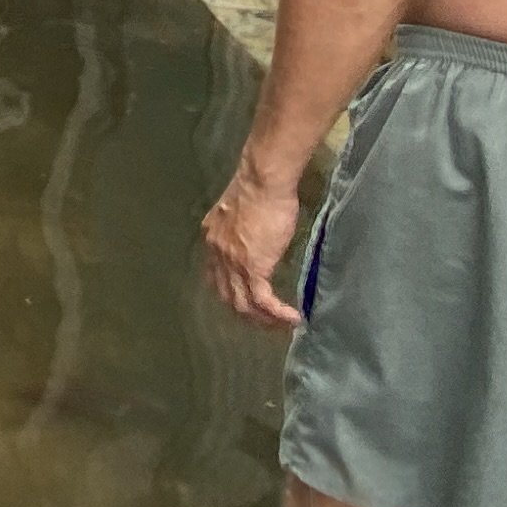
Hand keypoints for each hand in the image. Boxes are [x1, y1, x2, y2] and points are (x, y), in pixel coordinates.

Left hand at [200, 165, 307, 328]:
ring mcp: (233, 263)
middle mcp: (217, 254)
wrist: (263, 181)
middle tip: (265, 321)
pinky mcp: (253, 268)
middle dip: (246, 312)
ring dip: (262, 319)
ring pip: (243, 304)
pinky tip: (293, 318)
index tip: (246, 299)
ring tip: (281, 325)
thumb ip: (243, 228)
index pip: (216, 275)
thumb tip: (255, 236)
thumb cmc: (260, 187)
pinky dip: (278, 314)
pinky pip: (264, 301)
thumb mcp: (242, 211)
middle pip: (227, 295)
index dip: (230, 290)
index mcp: (213, 238)